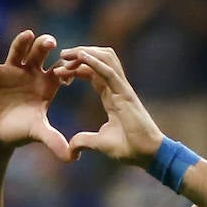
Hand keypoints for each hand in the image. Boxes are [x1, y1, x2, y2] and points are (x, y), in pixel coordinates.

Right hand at [0, 30, 70, 161]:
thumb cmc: (19, 132)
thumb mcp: (37, 133)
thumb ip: (54, 141)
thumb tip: (74, 159)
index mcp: (46, 83)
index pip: (60, 67)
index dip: (66, 67)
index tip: (70, 71)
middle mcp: (30, 71)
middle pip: (41, 51)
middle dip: (45, 45)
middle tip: (51, 43)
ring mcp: (11, 69)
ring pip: (19, 49)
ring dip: (23, 41)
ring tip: (28, 35)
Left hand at [55, 46, 163, 167]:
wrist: (147, 154)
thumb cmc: (129, 147)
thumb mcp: (100, 144)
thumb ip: (84, 141)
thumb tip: (70, 149)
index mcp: (111, 96)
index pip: (93, 73)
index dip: (77, 68)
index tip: (59, 71)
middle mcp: (117, 87)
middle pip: (99, 59)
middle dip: (80, 53)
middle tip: (62, 55)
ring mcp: (122, 88)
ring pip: (105, 59)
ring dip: (86, 52)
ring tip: (67, 54)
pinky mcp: (125, 93)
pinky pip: (109, 71)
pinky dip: (95, 62)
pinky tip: (82, 56)